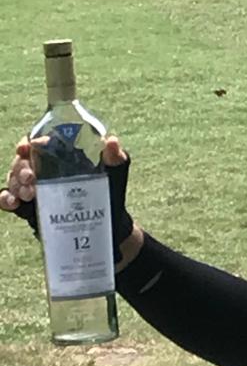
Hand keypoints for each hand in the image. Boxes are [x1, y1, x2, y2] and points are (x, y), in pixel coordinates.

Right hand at [1, 135, 135, 262]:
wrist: (109, 223)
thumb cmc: (111, 191)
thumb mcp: (116, 173)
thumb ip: (115, 158)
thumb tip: (112, 141)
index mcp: (58, 155)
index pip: (35, 143)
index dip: (28, 143)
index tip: (28, 147)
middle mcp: (42, 168)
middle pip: (22, 162)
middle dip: (22, 168)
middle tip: (32, 179)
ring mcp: (34, 187)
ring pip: (14, 180)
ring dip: (16, 185)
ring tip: (29, 194)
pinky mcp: (29, 206)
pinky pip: (8, 199)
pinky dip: (6, 199)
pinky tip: (13, 203)